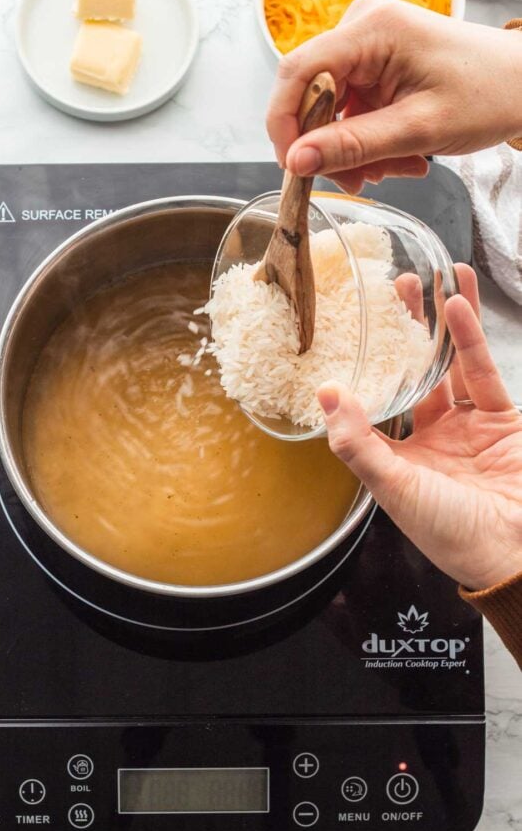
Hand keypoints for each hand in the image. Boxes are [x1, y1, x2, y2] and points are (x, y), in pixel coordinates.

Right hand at [267, 0, 521, 193]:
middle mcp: (360, 27)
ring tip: (397, 168)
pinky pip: (349, 110)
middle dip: (330, 146)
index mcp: (370, 29)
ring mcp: (365, 43)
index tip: (295, 169)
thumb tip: (296, 163)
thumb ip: (353, 146)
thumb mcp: (418, 129)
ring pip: (329, 111)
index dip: (285, 124)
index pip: (297, 73)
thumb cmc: (488, 94)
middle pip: (311, 95)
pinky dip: (367, 140)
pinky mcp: (372, 61)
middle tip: (360, 182)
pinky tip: (398, 156)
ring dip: (354, 150)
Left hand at [316, 265, 521, 590]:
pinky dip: (468, 339)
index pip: (373, 405)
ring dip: (438, 324)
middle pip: (411, 374)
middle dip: (401, 334)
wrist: (515, 551)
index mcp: (397, 459)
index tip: (345, 334)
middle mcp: (430, 438)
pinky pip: (481, 372)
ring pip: (448, 364)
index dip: (362, 369)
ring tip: (426, 279)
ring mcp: (467, 427)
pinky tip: (455, 304)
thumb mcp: (394, 488)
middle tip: (388, 291)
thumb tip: (327, 397)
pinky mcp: (501, 418)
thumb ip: (358, 444)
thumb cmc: (452, 533)